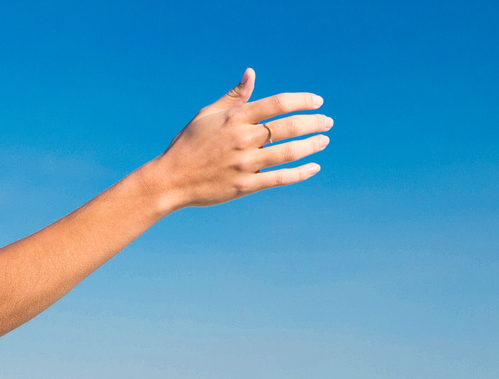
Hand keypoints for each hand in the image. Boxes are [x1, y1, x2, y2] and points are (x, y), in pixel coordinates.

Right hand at [146, 69, 330, 210]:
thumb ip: (234, 96)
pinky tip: (314, 166)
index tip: (318, 101)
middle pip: (288, 126)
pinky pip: (279, 178)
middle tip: (327, 122)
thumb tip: (251, 73)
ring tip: (324, 141)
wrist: (170, 179)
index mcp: (235, 118)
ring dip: (311, 145)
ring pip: (288, 152)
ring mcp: (245, 163)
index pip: (278, 103)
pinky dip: (300, 173)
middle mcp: (243, 138)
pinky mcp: (245, 185)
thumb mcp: (208, 114)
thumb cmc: (189, 144)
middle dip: (313, 122)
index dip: (303, 100)